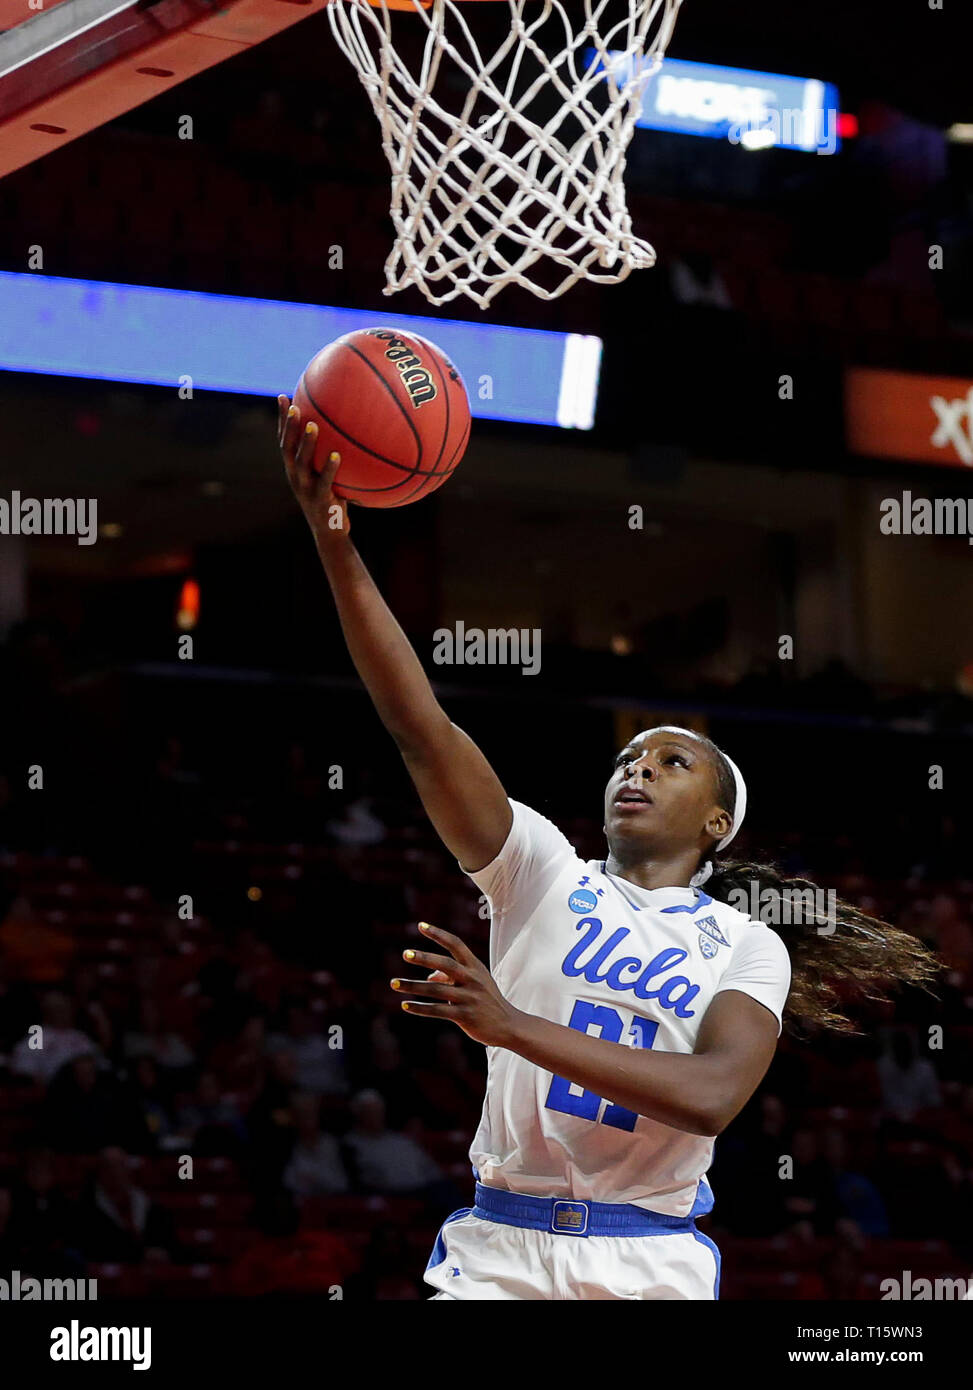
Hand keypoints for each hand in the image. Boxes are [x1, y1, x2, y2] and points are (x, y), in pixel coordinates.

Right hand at [278, 394, 349, 540]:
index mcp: (294, 469)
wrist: (330, 532)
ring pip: (301, 463)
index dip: (282, 420)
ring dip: (306, 443)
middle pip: (287, 448)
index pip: (284, 440)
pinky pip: (325, 481)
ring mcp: (306, 489)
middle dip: (289, 427)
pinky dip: (330, 468)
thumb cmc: (332, 500)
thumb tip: (346, 432)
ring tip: (312, 425)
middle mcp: (295, 477)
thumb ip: (328, 456)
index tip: (283, 396)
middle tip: (294, 406)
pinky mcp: (320, 500)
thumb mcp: (327, 477)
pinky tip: (337, 455)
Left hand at [392, 922, 520, 1047]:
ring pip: (436, 989)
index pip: (455, 944)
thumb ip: (450, 976)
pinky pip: (438, 1010)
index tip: (420, 925)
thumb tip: (428, 976)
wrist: (508, 1025)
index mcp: (475, 966)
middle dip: (424, 958)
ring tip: (394, 983)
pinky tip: (405, 1005)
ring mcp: (469, 998)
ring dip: (412, 986)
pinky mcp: (464, 1016)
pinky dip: (420, 1008)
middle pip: (446, 964)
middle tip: (405, 954)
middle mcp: (472, 979)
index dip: (438, 934)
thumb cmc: (487, 1000)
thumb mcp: (473, 982)